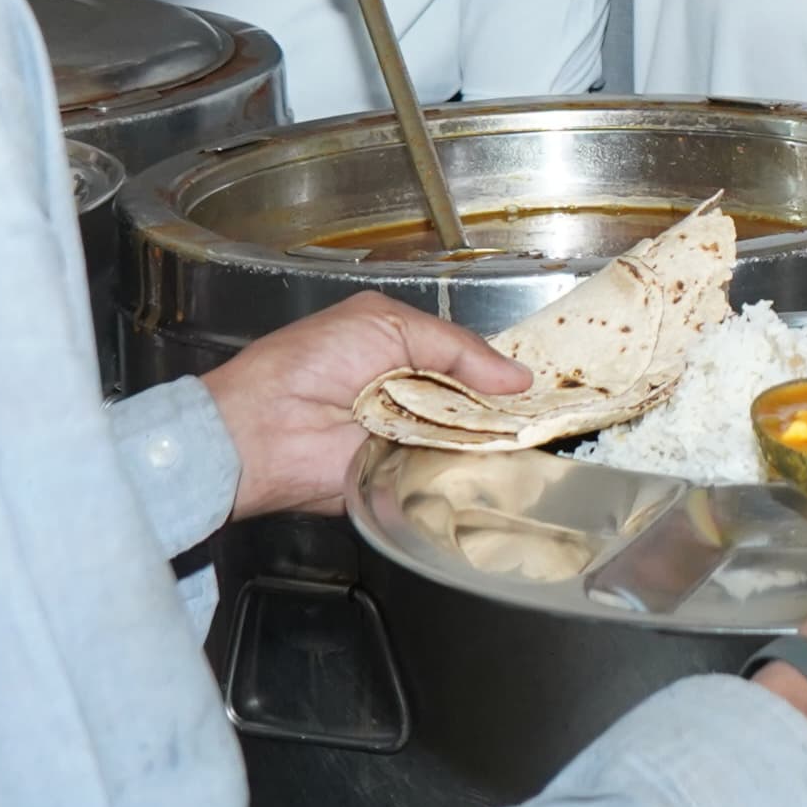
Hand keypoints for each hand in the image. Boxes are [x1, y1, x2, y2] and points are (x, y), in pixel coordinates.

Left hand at [200, 295, 526, 520]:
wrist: (262, 429)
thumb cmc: (308, 364)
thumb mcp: (388, 325)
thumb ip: (456, 347)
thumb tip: (516, 377)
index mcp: (402, 350)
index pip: (467, 359)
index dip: (500, 370)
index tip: (540, 382)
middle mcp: (408, 397)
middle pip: (475, 403)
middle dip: (504, 405)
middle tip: (544, 410)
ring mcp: (408, 440)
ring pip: (469, 440)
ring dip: (492, 436)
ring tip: (529, 431)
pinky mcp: (403, 481)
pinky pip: (449, 476)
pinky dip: (471, 467)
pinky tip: (500, 458)